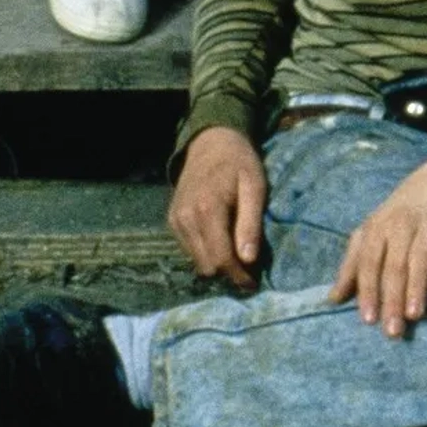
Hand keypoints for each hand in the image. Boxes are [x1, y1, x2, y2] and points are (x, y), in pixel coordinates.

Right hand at [169, 126, 268, 289]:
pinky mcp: (172, 220)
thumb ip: (250, 222)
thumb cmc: (239, 162)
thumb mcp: (255, 185)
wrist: (210, 143)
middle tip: (250, 272)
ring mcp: (175, 220)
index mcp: (207, 209)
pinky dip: (205, 253)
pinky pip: (188, 250)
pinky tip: (222, 243)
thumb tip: (248, 259)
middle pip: (206, 265)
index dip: (237, 276)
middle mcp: (186, 218)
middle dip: (228, 273)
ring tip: (238, 258)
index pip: (220, 257)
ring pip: (196, 261)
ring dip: (216, 265)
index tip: (254, 283)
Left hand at [330, 150, 426, 338]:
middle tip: (392, 331)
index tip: (368, 320)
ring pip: (419, 260)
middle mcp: (399, 224)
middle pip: (393, 266)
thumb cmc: (401, 213)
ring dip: (416, 288)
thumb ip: (353, 264)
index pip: (368, 262)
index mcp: (376, 227)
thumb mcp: (373, 231)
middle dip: (392, 300)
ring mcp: (425, 223)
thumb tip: (333, 299)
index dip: (368, 291)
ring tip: (414, 316)